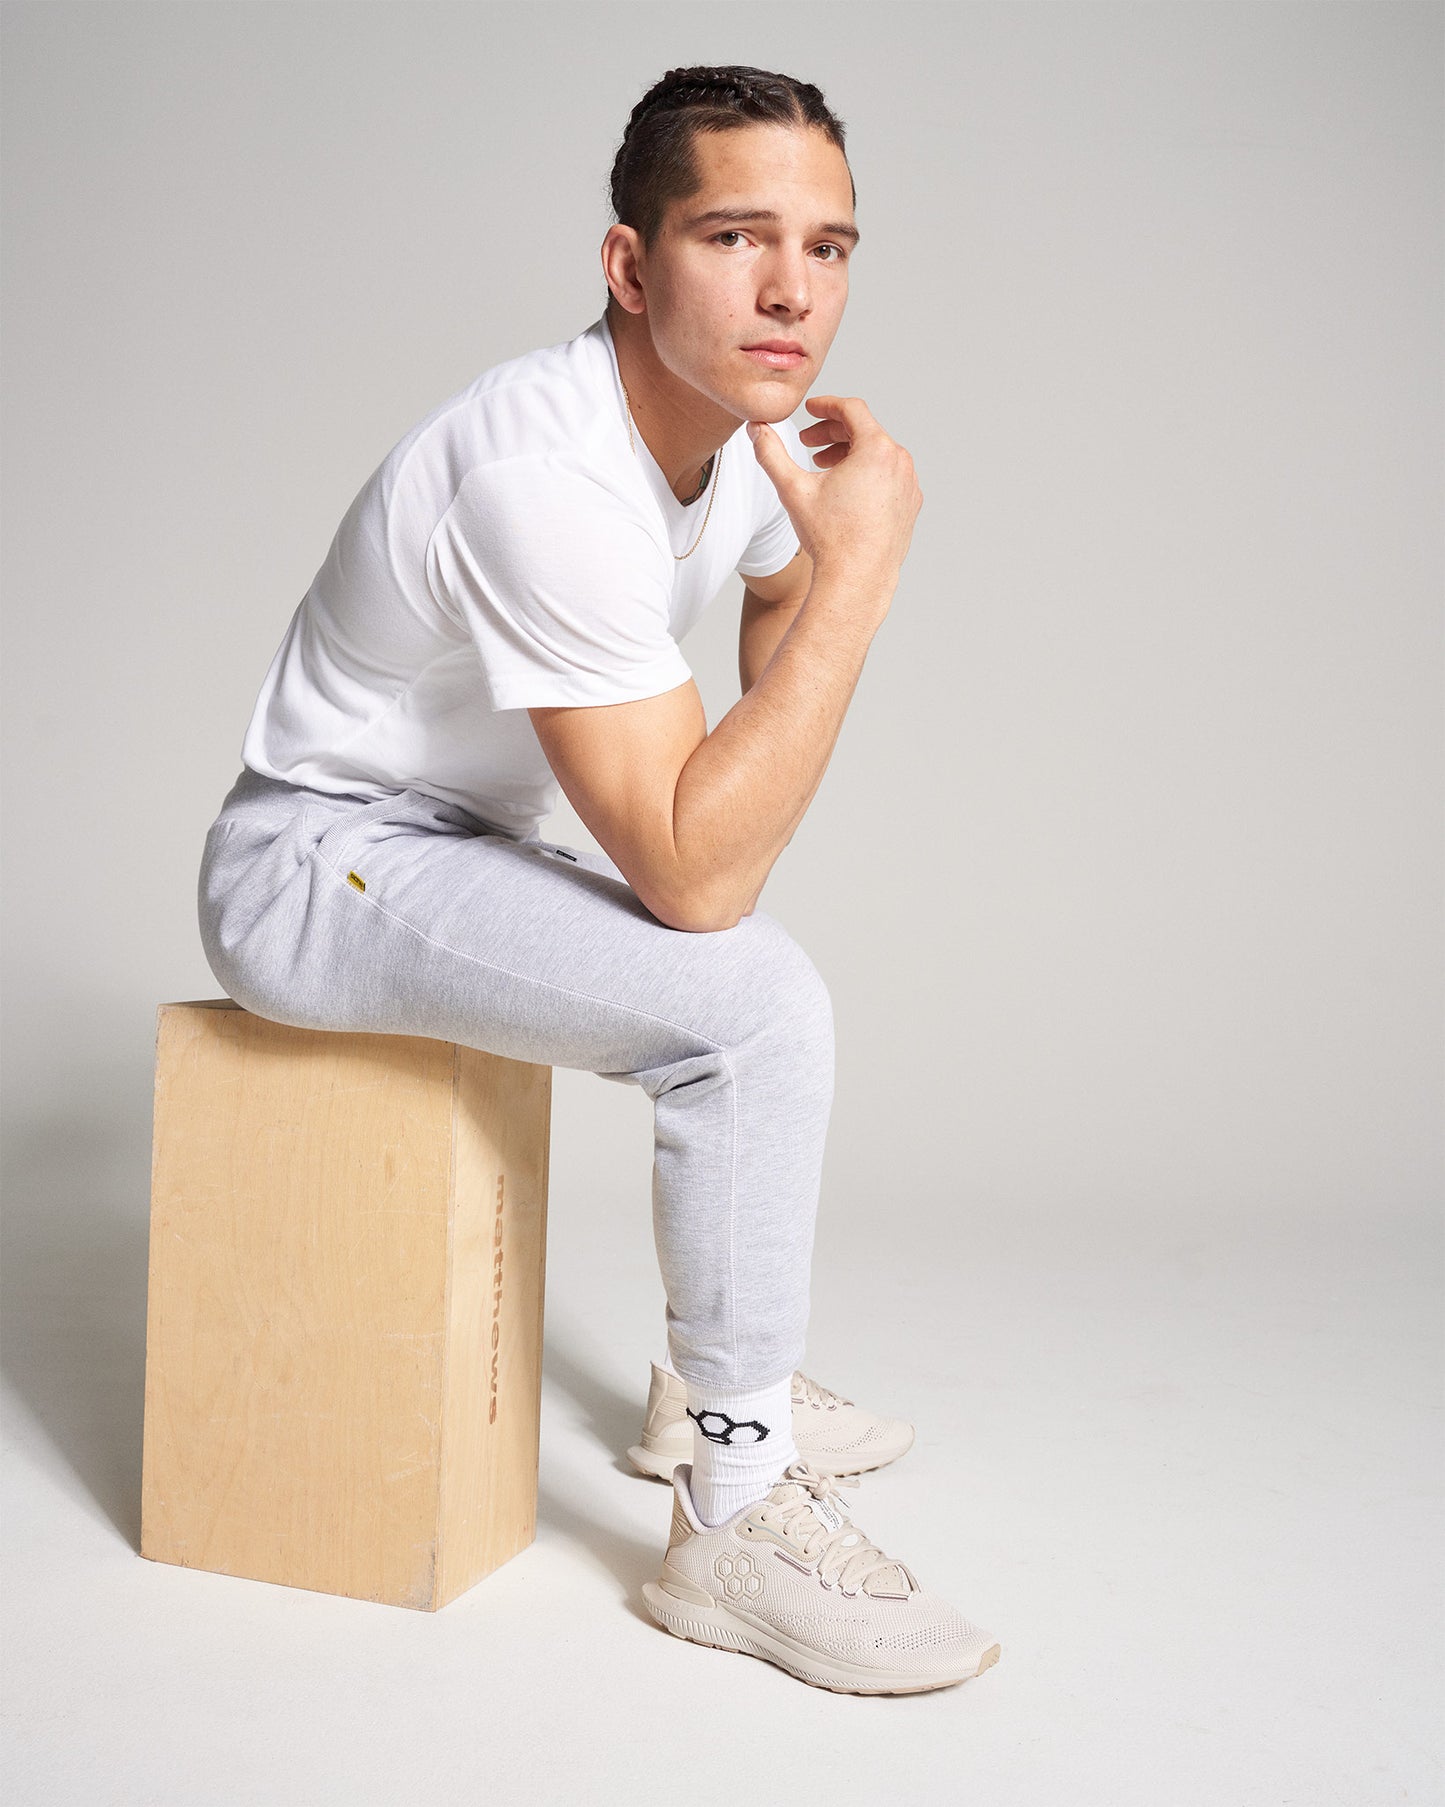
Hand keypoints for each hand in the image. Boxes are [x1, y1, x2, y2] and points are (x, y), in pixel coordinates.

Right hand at [747, 395, 921, 594]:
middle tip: (808, 443)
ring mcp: (909, 484)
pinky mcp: (911, 505)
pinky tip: (845, 491)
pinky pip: (889, 476)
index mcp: (876, 449)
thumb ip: (771, 453)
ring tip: (823, 468)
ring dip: (849, 454)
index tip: (810, 410)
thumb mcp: (793, 489)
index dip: (826, 405)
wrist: (857, 579)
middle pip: (865, 431)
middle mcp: (900, 462)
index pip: (852, 409)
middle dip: (833, 433)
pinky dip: (867, 474)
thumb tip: (756, 429)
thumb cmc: (830, 537)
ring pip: (878, 454)